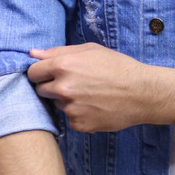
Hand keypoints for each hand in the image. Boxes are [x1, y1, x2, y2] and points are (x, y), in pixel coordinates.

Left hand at [27, 43, 174, 131]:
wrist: (142, 93)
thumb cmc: (118, 67)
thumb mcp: (90, 50)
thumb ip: (59, 51)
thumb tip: (33, 54)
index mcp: (63, 65)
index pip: (33, 72)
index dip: (41, 72)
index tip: (50, 74)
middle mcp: (63, 88)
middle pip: (40, 90)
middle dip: (52, 87)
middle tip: (74, 84)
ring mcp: (70, 108)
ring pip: (57, 104)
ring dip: (67, 100)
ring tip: (90, 94)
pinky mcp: (79, 124)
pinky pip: (70, 118)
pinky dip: (79, 113)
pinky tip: (95, 106)